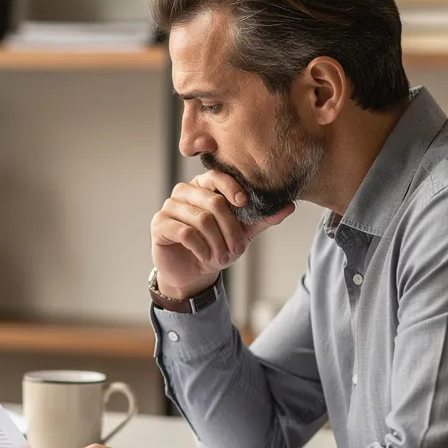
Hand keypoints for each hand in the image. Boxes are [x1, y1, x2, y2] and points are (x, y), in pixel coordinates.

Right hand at [150, 171, 294, 298]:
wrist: (193, 272)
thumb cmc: (216, 246)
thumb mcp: (243, 232)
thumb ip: (262, 218)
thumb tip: (289, 206)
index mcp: (204, 185)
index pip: (218, 176)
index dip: (232, 188)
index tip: (245, 203)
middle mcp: (185, 191)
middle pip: (213, 201)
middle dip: (230, 229)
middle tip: (237, 250)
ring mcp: (169, 206)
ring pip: (201, 219)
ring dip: (217, 243)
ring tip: (222, 257)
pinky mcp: (159, 224)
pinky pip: (184, 232)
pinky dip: (201, 248)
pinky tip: (205, 257)